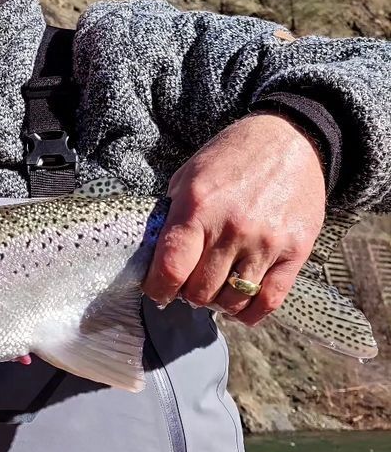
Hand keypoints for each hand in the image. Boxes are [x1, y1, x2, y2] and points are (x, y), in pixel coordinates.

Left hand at [143, 113, 325, 325]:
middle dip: (188, 295)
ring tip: (214, 292)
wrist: (290, 140)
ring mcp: (266, 241)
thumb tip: (154, 258)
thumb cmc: (230, 158)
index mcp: (197, 207)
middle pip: (200, 290)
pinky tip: (240, 307)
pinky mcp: (297, 251)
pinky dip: (251, 312)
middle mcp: (232, 228)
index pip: (171, 268)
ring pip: (233, 299)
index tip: (157, 292)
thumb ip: (172, 217)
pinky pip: (270, 299)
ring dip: (218, 303)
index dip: (158, 289)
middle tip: (188, 287)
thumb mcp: (188, 176)